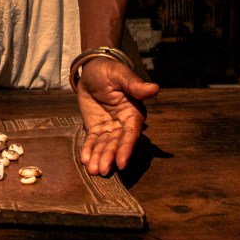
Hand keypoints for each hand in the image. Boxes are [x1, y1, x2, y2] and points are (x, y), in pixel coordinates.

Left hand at [75, 57, 159, 175]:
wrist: (91, 69)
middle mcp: (123, 123)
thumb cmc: (108, 70)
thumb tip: (154, 88)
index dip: (126, 148)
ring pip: (105, 145)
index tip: (121, 162)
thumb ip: (134, 85)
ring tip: (93, 170)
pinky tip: (85, 160)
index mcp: (133, 112)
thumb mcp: (119, 74)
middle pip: (117, 143)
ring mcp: (109, 127)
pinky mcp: (96, 127)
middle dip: (110, 156)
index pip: (130, 133)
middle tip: (102, 170)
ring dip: (99, 157)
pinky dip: (89, 150)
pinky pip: (93, 140)